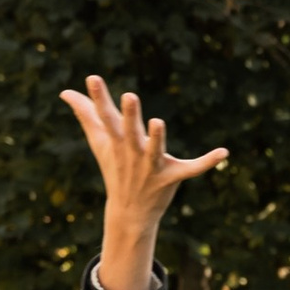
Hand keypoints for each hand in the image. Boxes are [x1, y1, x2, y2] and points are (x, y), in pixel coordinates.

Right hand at [61, 76, 226, 289]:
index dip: (98, 98)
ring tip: (157, 121)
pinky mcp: (172, 177)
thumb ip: (85, 114)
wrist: (129, 211)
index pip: (104, 117)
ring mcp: (151, 167)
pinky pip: (192, 169)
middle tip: (129, 96)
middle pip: (129, 132)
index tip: (93, 78)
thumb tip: (65, 92)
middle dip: (129, 116)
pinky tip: (224, 152)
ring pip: (155, 150)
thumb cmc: (115, 168)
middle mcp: (132, 153)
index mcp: (116, 142)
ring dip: (157, 138)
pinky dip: (208, 162)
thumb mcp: (100, 142)